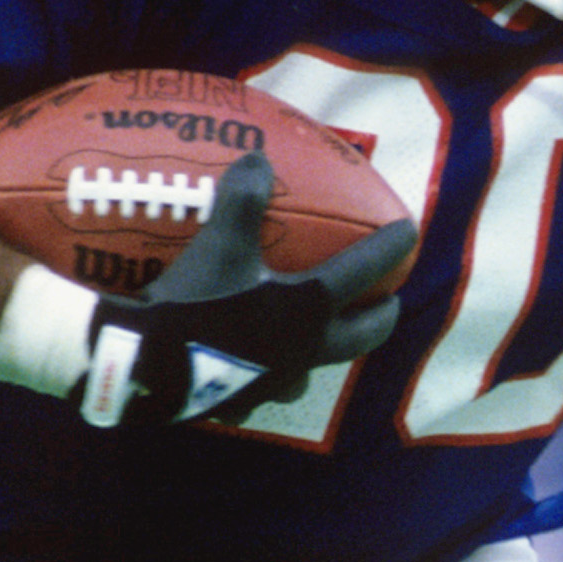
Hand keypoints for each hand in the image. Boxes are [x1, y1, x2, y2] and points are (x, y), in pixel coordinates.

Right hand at [81, 153, 410, 425]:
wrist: (150, 364)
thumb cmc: (195, 302)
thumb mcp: (220, 243)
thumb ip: (243, 198)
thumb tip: (258, 158)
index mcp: (308, 308)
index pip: (362, 272)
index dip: (389, 249)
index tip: (411, 232)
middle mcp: (304, 349)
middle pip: (361, 337)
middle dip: (380, 318)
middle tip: (390, 303)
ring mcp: (276, 382)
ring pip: (313, 370)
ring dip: (324, 352)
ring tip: (318, 338)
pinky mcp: (243, 403)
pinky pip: (262, 391)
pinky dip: (263, 378)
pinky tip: (249, 370)